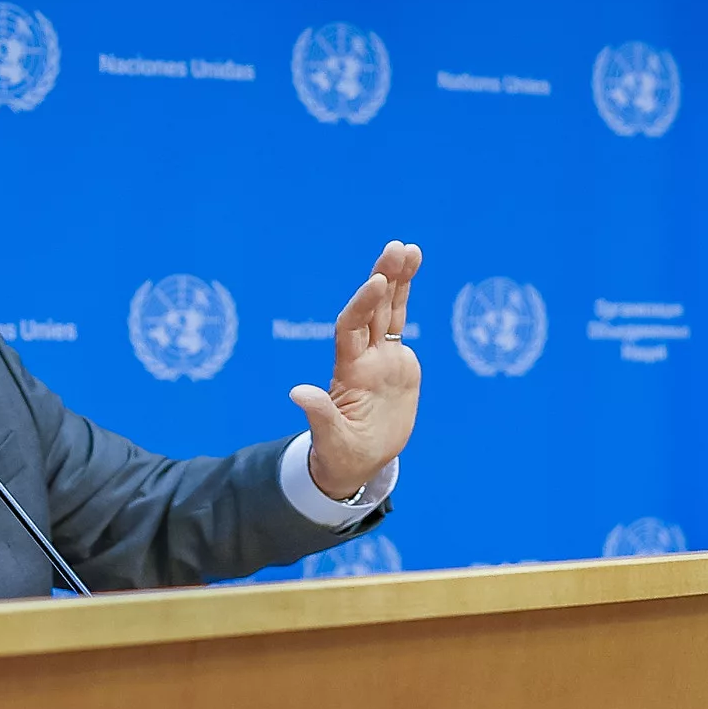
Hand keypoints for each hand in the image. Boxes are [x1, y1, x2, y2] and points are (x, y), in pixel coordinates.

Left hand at [290, 241, 422, 499]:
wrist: (358, 460)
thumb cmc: (340, 454)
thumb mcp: (331, 439)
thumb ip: (319, 415)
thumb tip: (297, 393)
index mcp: (349, 371)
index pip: (353, 329)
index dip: (363, 304)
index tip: (377, 282)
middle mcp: (363, 357)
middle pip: (372, 309)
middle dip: (384, 278)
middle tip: (396, 248)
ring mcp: (380, 356)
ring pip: (387, 309)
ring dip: (396, 278)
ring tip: (408, 249)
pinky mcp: (396, 361)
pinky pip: (398, 321)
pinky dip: (404, 295)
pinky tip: (411, 268)